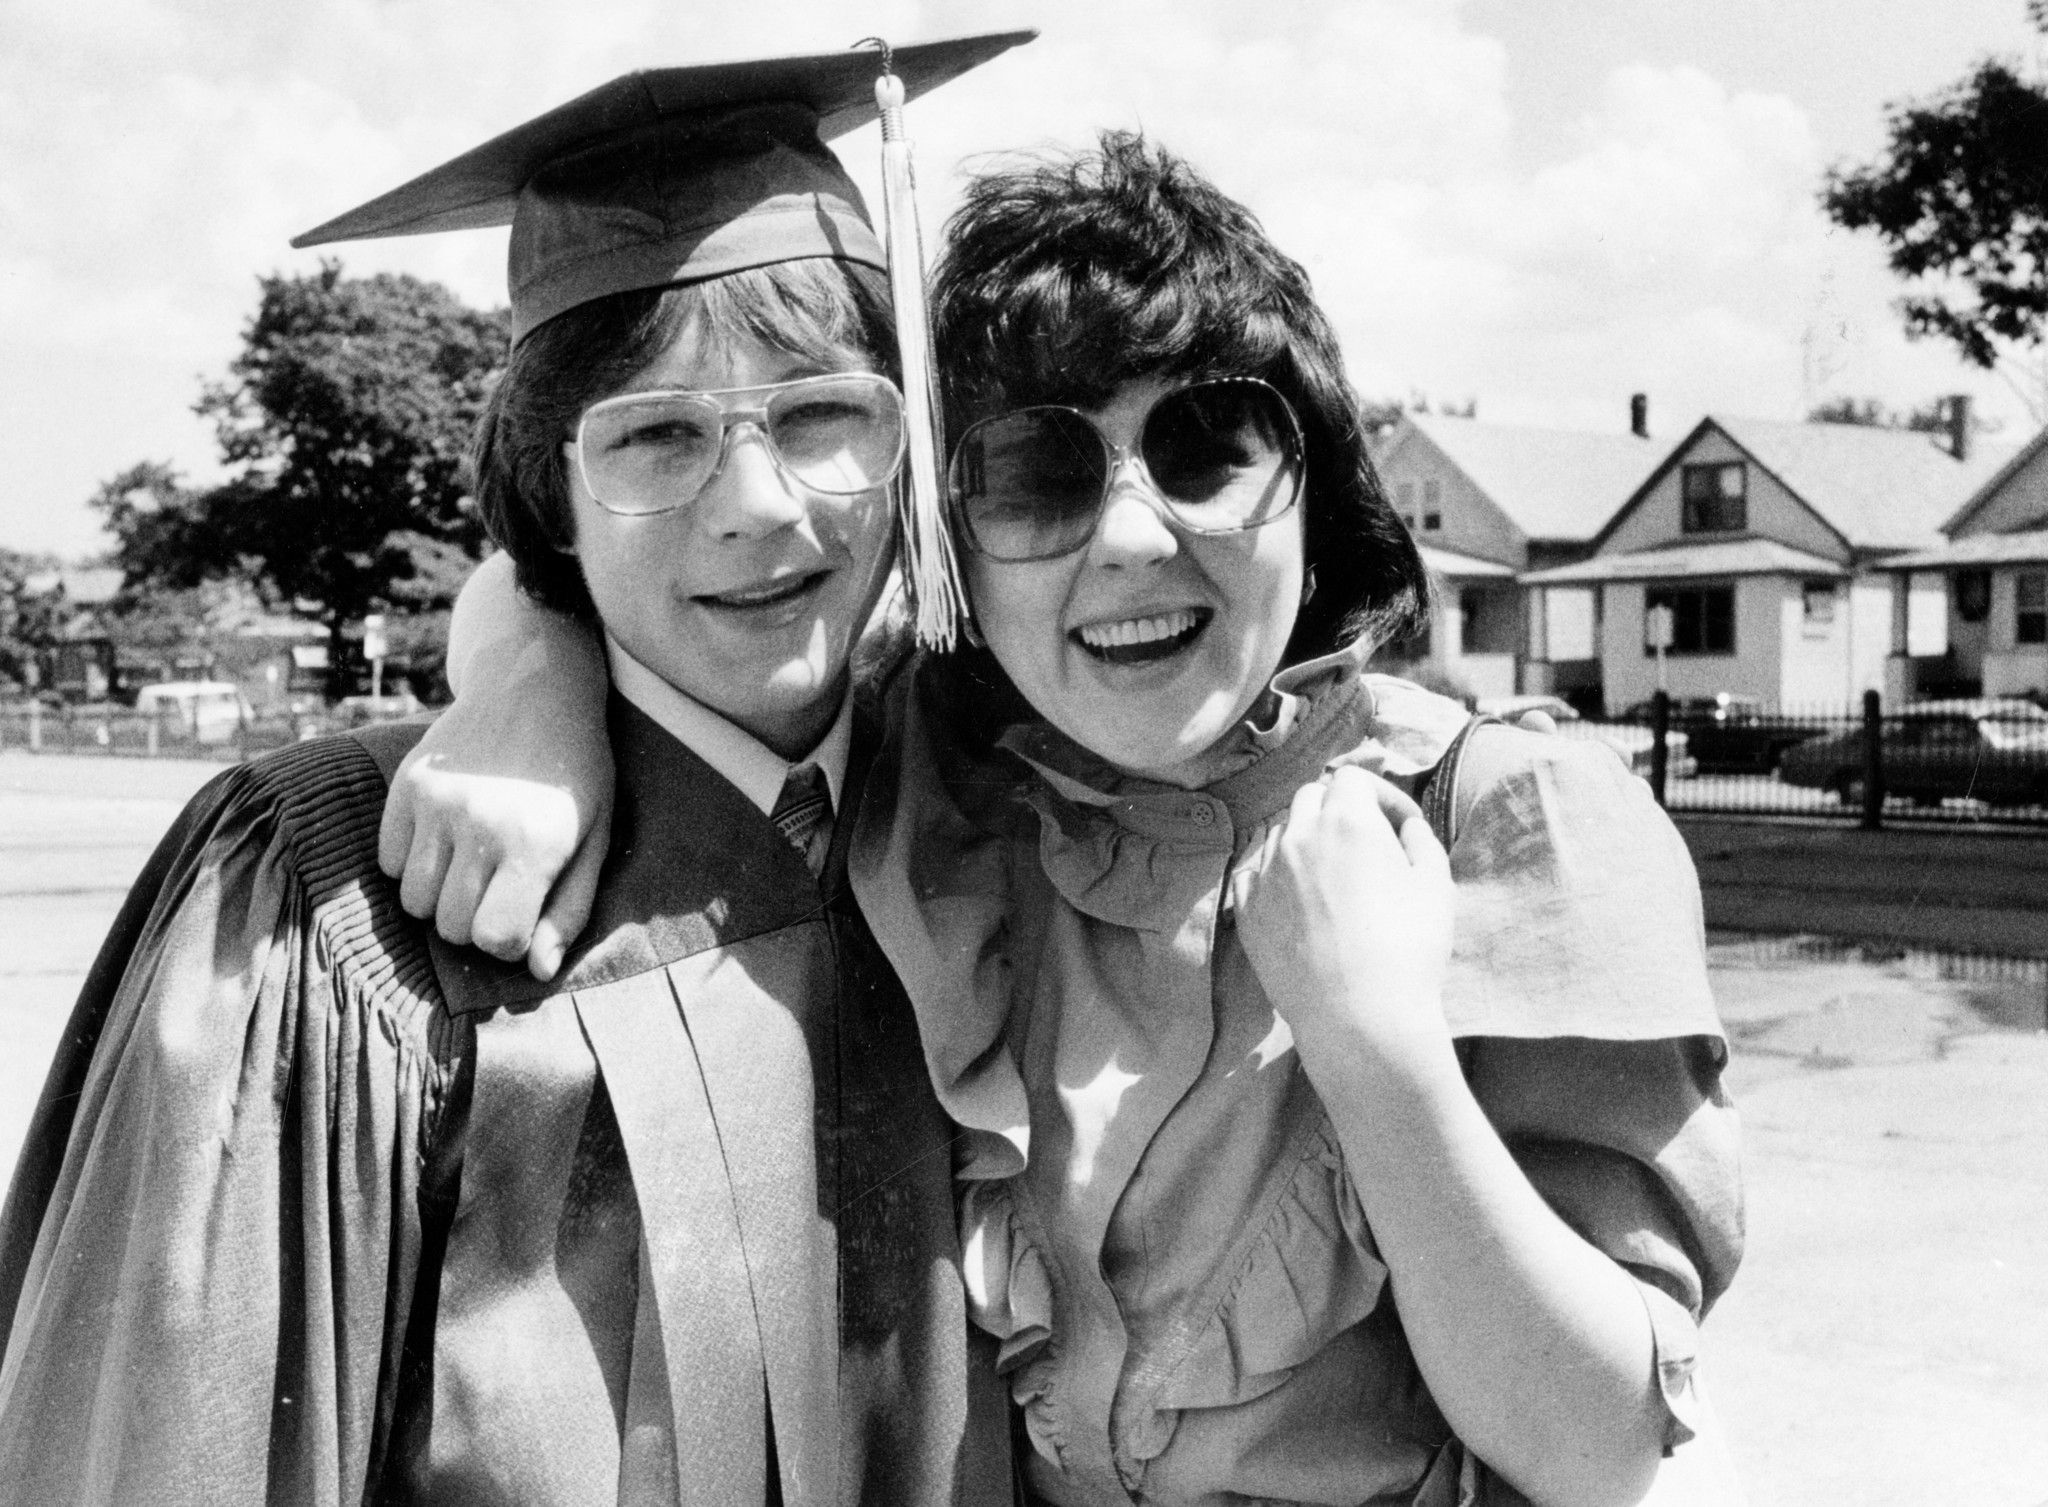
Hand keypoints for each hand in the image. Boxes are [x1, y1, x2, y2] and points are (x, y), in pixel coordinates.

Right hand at [378, 671, 613, 982]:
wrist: (535, 689)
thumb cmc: (576, 776)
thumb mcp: (595, 840)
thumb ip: (568, 909)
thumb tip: (537, 971)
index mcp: (534, 845)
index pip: (493, 937)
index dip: (506, 940)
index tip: (521, 915)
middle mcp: (479, 826)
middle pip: (449, 926)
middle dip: (473, 921)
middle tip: (498, 886)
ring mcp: (436, 805)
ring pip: (412, 902)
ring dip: (439, 897)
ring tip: (471, 864)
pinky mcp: (406, 786)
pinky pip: (388, 863)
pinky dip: (411, 865)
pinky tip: (445, 838)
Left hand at [1229, 765, 1454, 1065]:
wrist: (1360, 1018)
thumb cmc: (1409, 950)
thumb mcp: (1435, 886)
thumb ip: (1421, 840)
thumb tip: (1406, 827)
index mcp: (1346, 820)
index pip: (1352, 778)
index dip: (1381, 795)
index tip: (1401, 827)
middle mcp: (1298, 836)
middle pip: (1312, 798)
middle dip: (1340, 811)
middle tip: (1367, 848)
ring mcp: (1266, 873)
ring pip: (1282, 834)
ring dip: (1308, 842)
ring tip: (1334, 880)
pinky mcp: (1247, 910)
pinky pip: (1254, 873)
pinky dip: (1275, 876)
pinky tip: (1299, 902)